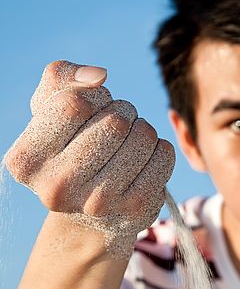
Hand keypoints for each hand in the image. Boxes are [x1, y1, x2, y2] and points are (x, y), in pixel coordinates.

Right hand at [5, 60, 174, 256]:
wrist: (89, 212)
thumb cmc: (68, 147)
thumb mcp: (50, 110)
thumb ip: (61, 78)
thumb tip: (98, 76)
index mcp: (26, 160)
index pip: (73, 103)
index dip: (93, 95)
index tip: (91, 108)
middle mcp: (57, 188)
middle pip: (114, 121)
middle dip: (122, 111)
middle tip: (115, 125)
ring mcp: (98, 203)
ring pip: (143, 135)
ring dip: (142, 129)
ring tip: (128, 143)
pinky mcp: (135, 209)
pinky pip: (163, 155)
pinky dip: (159, 149)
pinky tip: (142, 161)